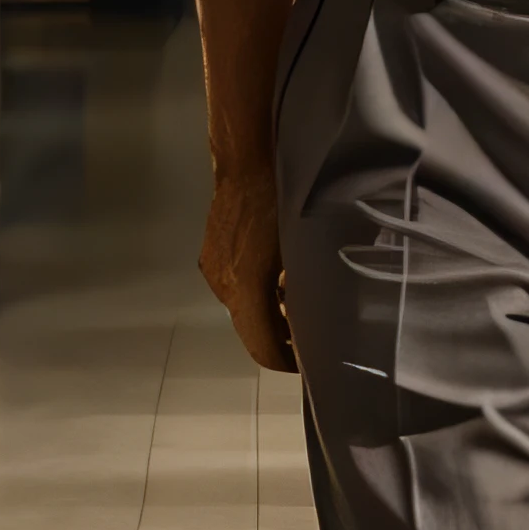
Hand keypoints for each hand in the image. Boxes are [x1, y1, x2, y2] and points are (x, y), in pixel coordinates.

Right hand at [199, 167, 296, 370]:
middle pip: (251, 333)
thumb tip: (318, 314)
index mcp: (249, 289)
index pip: (263, 347)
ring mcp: (214, 274)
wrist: (245, 166)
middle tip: (308, 337)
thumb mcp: (303, 248)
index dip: (285, 362)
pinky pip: (235, 291)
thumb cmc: (282, 203)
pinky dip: (256, 297)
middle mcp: (225, 288)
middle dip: (279, 340)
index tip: (308, 362)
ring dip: (268, 316)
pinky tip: (277, 280)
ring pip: (243, 312)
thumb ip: (307, 287)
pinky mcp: (210, 260)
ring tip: (296, 305)